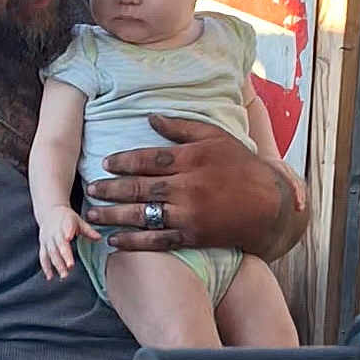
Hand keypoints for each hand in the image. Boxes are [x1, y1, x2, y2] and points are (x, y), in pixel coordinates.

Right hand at [38, 204, 100, 279]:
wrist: (49, 212)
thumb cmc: (66, 218)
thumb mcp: (78, 221)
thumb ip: (88, 231)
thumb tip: (99, 238)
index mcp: (65, 224)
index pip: (66, 228)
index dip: (67, 232)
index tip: (69, 238)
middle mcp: (54, 232)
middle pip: (58, 245)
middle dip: (63, 256)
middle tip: (70, 267)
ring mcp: (47, 239)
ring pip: (51, 253)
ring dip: (56, 264)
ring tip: (64, 275)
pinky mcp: (43, 245)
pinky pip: (43, 257)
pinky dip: (46, 267)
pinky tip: (50, 277)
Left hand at [83, 116, 306, 259]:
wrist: (270, 207)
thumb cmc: (242, 167)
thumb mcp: (217, 138)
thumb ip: (182, 128)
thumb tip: (150, 117)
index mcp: (193, 159)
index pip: (150, 158)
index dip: (124, 161)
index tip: (105, 163)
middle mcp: (188, 187)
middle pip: (141, 187)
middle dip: (111, 189)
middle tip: (90, 189)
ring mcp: (190, 214)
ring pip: (144, 214)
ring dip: (115, 216)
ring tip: (93, 215)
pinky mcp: (192, 236)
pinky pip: (157, 240)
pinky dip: (134, 242)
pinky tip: (115, 241)